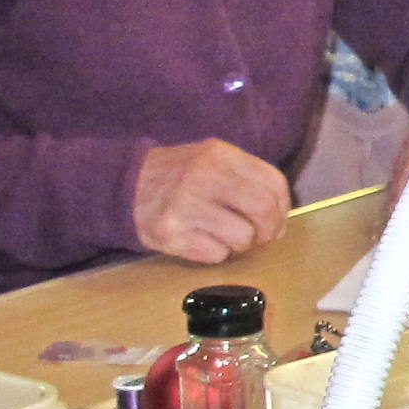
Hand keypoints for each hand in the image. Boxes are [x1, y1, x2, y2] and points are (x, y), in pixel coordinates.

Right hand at [132, 136, 291, 264]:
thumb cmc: (177, 176)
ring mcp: (186, 204)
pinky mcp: (172, 232)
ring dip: (241, 244)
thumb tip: (279, 217)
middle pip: (262, 209)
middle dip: (270, 230)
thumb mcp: (210, 160)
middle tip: (260, 237)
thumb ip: (245, 179)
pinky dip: (215, 253)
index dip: (282, 207)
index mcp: (219, 154)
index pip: (273, 182)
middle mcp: (204, 176)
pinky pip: (216, 254)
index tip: (277, 220)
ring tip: (224, 236)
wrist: (125, 186)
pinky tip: (200, 240)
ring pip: (242, 237)